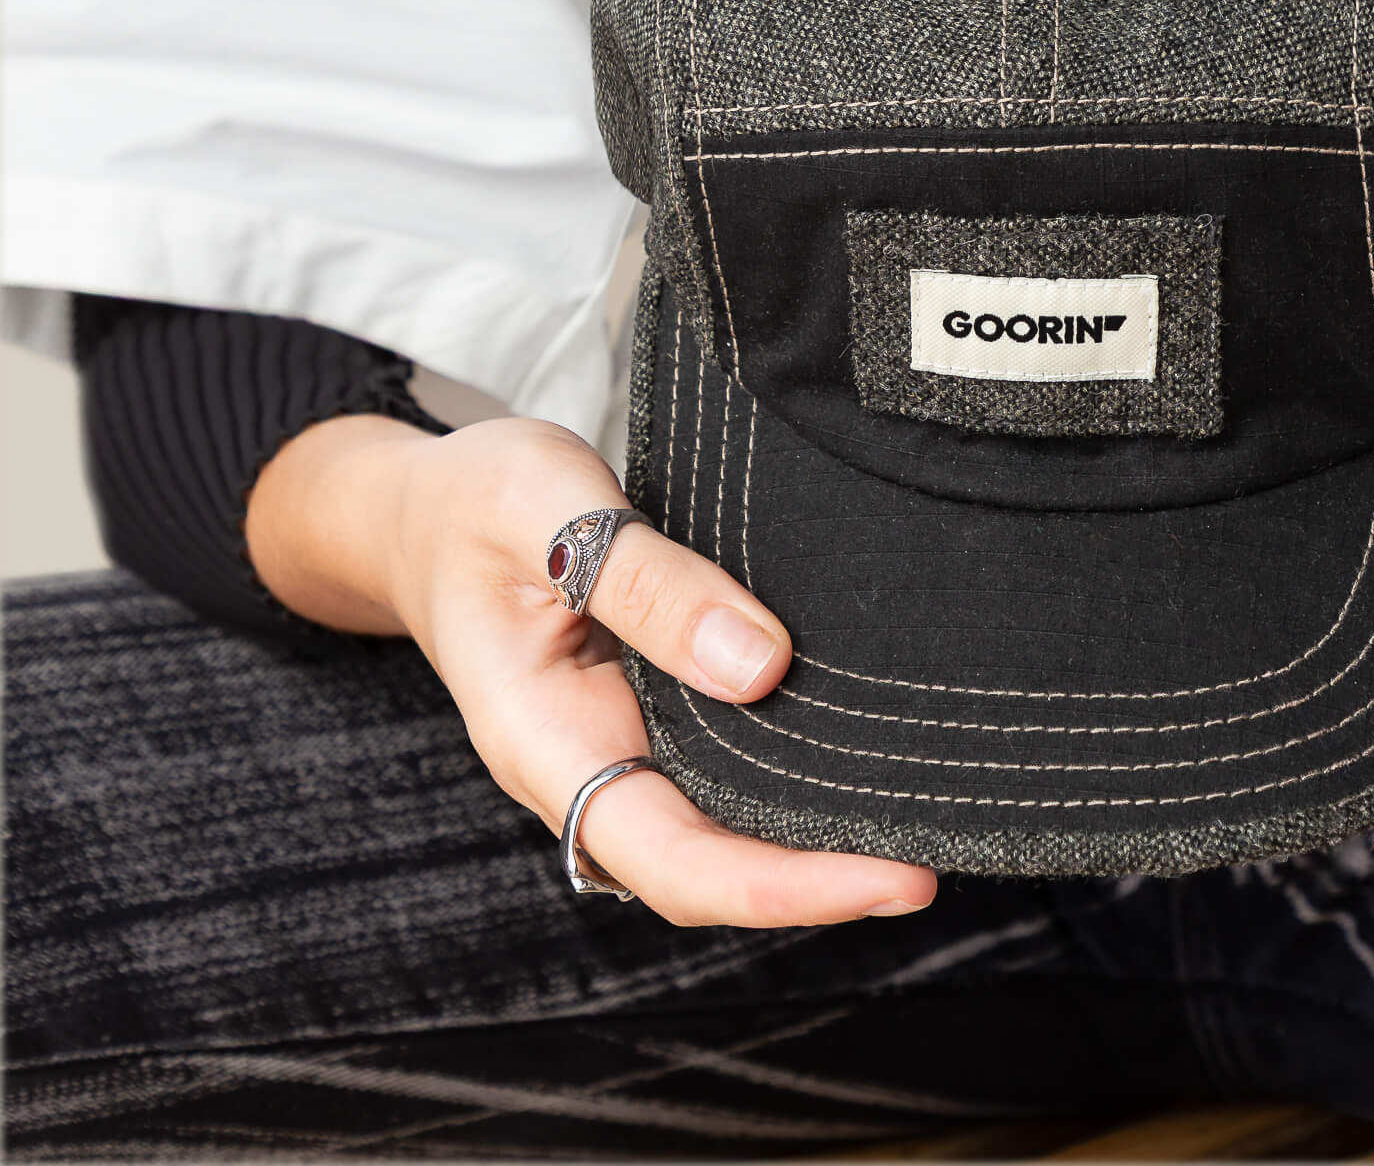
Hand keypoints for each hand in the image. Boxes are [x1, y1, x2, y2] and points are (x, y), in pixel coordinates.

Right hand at [246, 412, 937, 927]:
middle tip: (939, 858)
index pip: (670, 855)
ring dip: (813, 840)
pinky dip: (790, 781)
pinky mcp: (647, 717)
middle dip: (821, 880)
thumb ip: (644, 580)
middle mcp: (582, 768)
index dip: (783, 885)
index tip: (889, 877)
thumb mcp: (547, 509)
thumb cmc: (475, 503)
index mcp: (543, 740)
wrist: (421, 509)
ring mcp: (616, 749)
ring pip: (721, 829)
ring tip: (923, 823)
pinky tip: (859, 759)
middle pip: (709, 867)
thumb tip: (761, 665)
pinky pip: (722, 773)